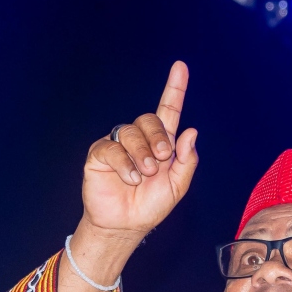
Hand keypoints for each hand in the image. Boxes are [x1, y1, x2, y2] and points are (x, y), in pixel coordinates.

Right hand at [81, 62, 196, 240]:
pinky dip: (125, 164)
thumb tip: (191, 131)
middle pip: (150, 119)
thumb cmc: (151, 205)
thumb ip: (186, 160)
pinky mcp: (100, 154)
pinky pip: (112, 148)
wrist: (125, 225)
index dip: (175, 88)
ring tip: (145, 174)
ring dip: (142, 153)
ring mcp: (119, 145)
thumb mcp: (177, 186)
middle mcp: (140, 139)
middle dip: (158, 138)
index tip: (181, 66)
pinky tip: (131, 178)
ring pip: (131, 131)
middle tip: (162, 160)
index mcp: (161, 143)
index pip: (169, 110)